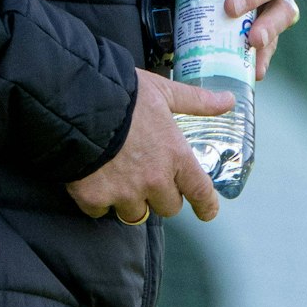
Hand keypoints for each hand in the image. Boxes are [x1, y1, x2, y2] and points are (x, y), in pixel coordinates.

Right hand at [66, 70, 232, 224]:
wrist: (78, 102)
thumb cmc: (125, 94)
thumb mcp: (164, 92)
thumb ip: (196, 102)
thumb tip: (229, 101)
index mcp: (175, 156)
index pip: (200, 192)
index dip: (206, 206)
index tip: (207, 212)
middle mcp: (154, 181)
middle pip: (168, 208)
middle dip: (160, 195)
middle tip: (146, 175)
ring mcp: (124, 193)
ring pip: (134, 213)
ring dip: (130, 200)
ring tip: (118, 176)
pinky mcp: (95, 198)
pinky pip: (100, 211)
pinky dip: (98, 199)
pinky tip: (92, 177)